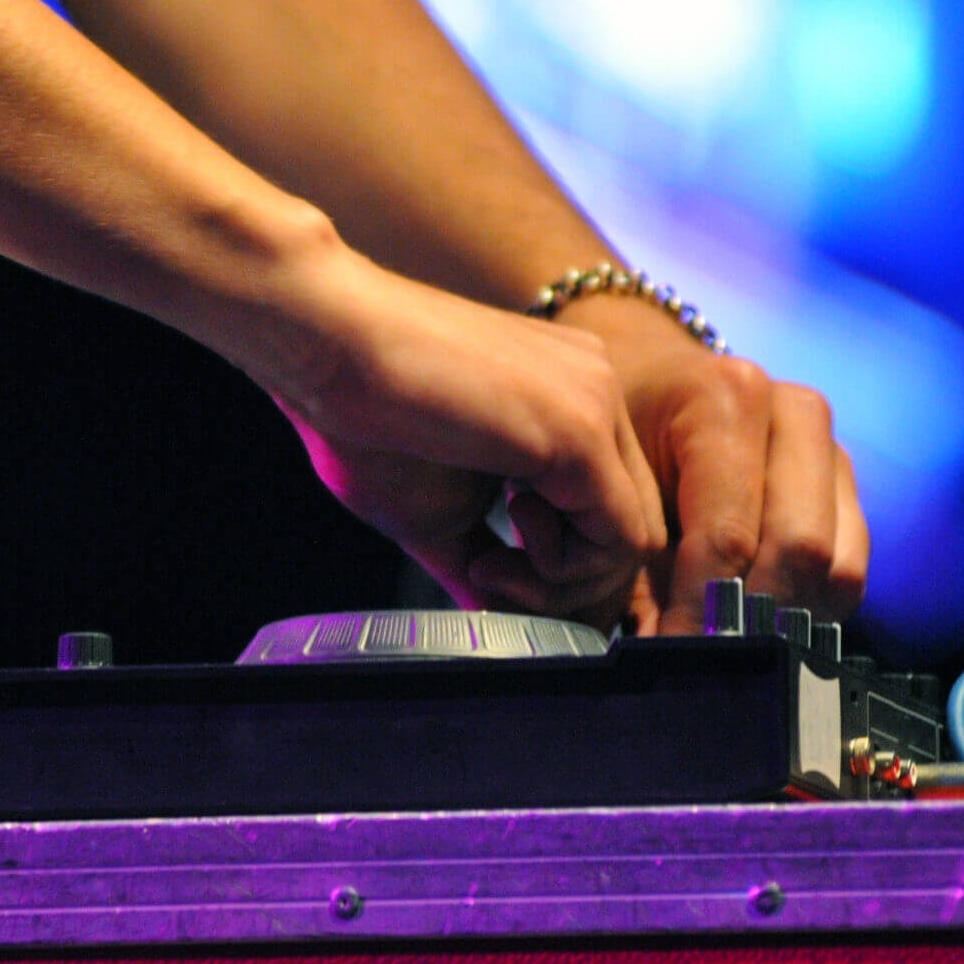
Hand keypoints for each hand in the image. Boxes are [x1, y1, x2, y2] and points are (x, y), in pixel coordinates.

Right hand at [262, 255, 666, 625]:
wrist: (327, 346)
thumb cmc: (362, 417)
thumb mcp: (437, 510)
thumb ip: (480, 560)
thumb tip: (492, 618)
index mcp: (566, 400)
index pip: (607, 508)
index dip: (556, 565)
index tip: (484, 568)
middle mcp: (596, 391)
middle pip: (631, 524)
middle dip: (565, 581)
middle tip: (487, 576)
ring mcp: (598, 404)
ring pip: (637, 537)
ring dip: (562, 581)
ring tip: (486, 563)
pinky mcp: (583, 430)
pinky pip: (621, 539)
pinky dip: (561, 571)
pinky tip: (494, 552)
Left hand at [559, 301, 868, 634]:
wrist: (647, 379)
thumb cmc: (619, 433)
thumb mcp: (605, 484)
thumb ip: (623, 562)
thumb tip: (656, 652)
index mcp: (726, 399)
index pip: (729, 533)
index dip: (700, 606)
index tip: (670, 651)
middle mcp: (794, 415)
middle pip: (800, 551)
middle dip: (748, 617)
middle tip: (702, 659)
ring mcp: (830, 449)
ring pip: (837, 567)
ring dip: (783, 619)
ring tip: (726, 643)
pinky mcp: (846, 487)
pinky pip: (848, 569)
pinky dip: (805, 608)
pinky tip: (753, 619)